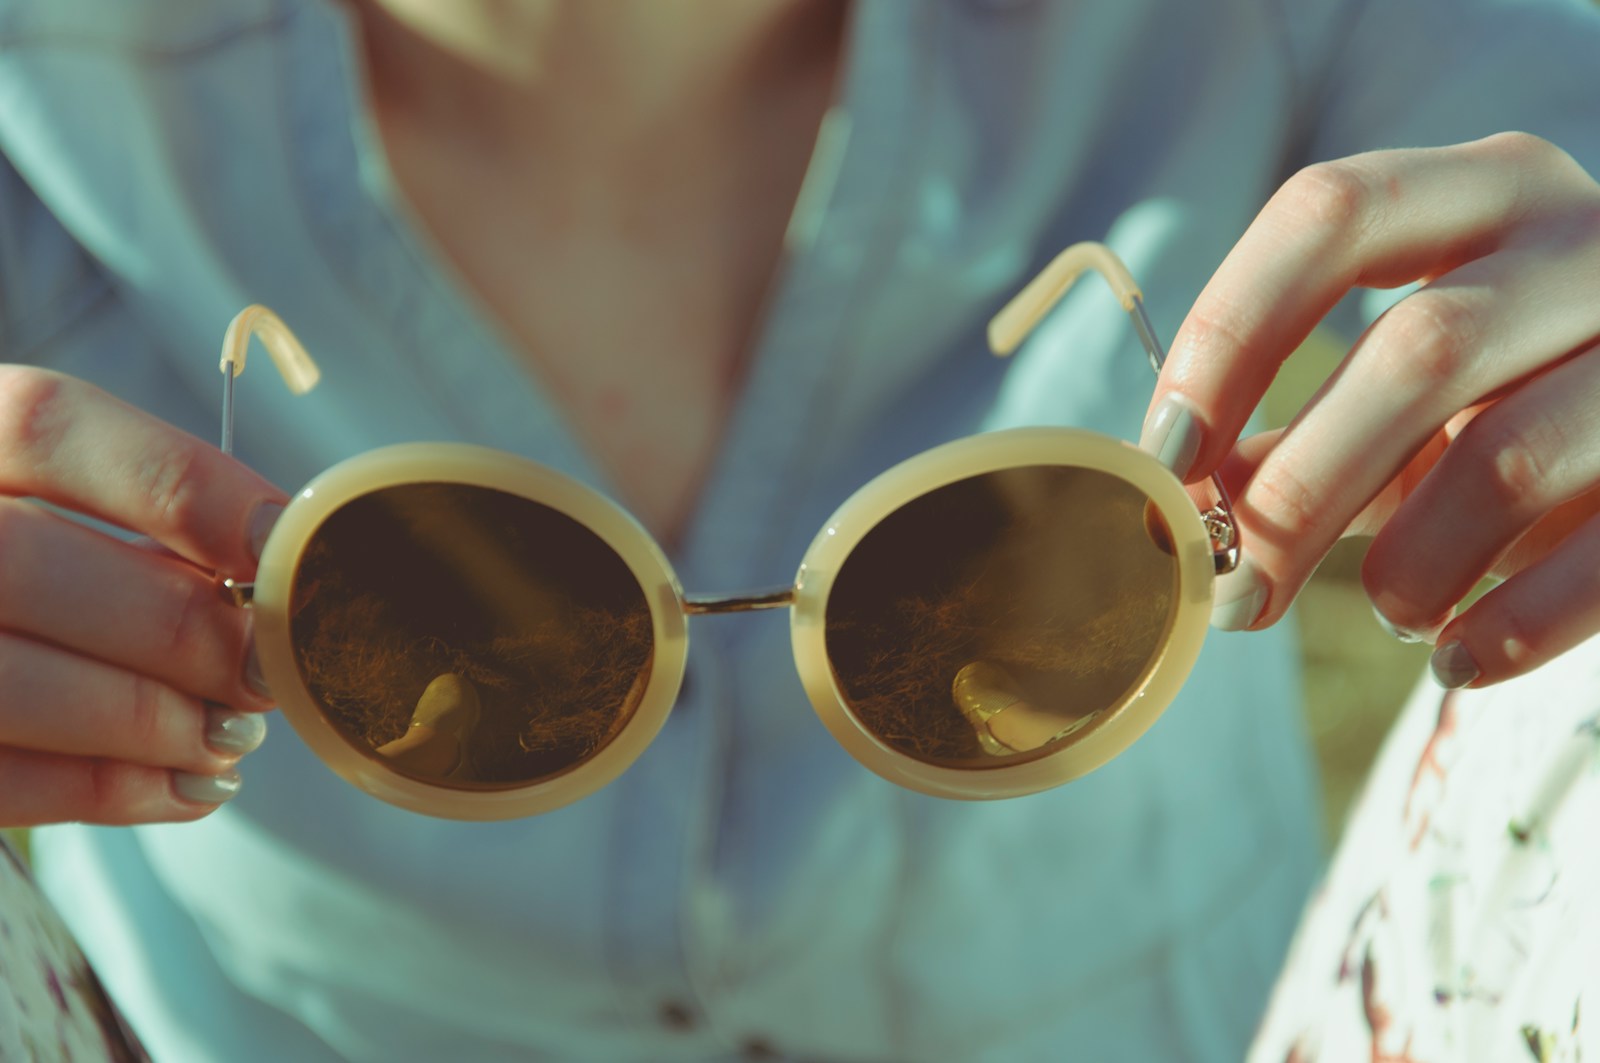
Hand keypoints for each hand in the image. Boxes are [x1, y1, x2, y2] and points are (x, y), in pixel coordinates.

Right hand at [0, 367, 283, 824]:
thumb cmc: (45, 580)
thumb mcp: (67, 515)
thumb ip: (145, 530)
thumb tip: (274, 578)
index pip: (47, 426)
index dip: (181, 485)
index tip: (278, 543)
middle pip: (24, 563)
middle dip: (174, 628)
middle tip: (263, 671)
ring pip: (9, 684)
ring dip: (148, 721)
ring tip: (232, 737)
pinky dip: (107, 790)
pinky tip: (188, 787)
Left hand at [1141, 132, 1599, 689]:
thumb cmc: (1515, 400)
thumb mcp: (1403, 395)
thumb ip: (1287, 431)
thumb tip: (1167, 503)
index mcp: (1488, 191)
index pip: (1329, 214)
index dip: (1228, 334)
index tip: (1166, 454)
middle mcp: (1586, 246)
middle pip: (1416, 352)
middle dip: (1299, 490)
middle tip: (1235, 589)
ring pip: (1504, 461)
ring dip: (1409, 568)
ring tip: (1389, 609)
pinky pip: (1599, 563)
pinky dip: (1506, 628)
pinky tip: (1457, 657)